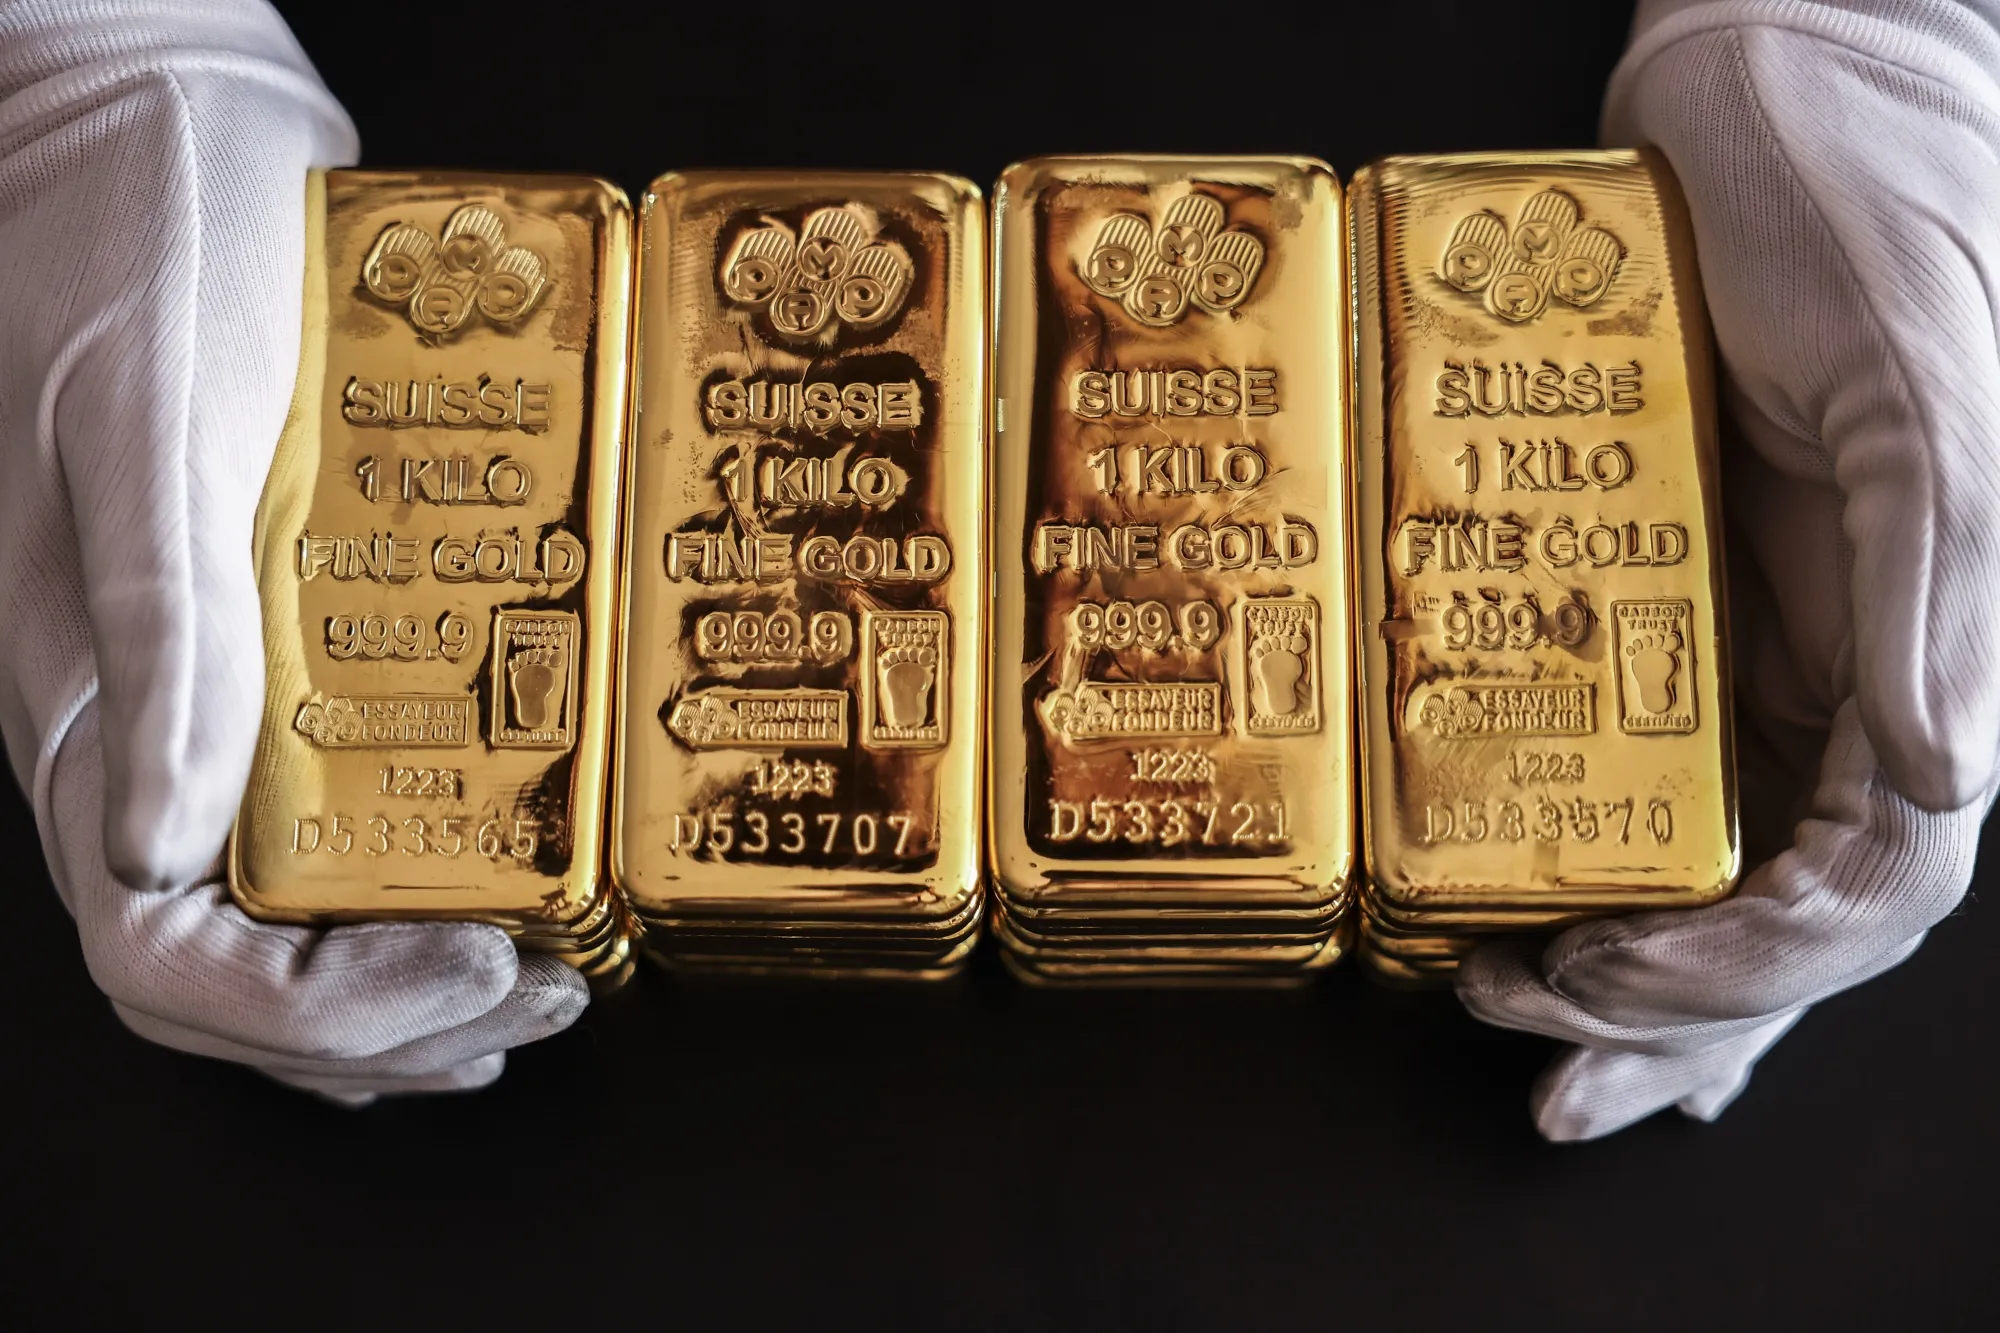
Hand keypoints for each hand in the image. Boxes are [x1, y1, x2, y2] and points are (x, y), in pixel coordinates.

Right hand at [0, 0, 586, 1104]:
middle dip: (389, 1024)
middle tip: (543, 994)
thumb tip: (170, 846)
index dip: (314, 1013)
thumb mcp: (150, 424)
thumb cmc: (136, 245)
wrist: (156, 123)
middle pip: (233, 975)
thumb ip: (159, 626)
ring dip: (405, 987)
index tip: (468, 977)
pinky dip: (400, 901)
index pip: (160, 957)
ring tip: (538, 980)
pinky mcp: (270, 650)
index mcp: (85, 710)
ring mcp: (202, 704)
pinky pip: (319, 828)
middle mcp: (139, 735)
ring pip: (275, 924)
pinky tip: (486, 910)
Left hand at [1457, 0, 1999, 1139]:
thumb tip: (1951, 775)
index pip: (1877, 879)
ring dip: (1644, 991)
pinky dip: (1623, 889)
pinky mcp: (1681, 616)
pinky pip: (1659, 783)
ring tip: (1528, 1038)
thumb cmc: (1868, 222)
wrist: (1769, 109)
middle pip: (1793, 915)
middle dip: (1679, 1012)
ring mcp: (1765, 658)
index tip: (1630, 978)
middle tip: (1542, 1051)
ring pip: (1728, 876)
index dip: (1763, 963)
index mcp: (1932, 654)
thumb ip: (1936, 587)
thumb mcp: (1918, 396)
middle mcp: (1854, 680)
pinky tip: (1565, 954)